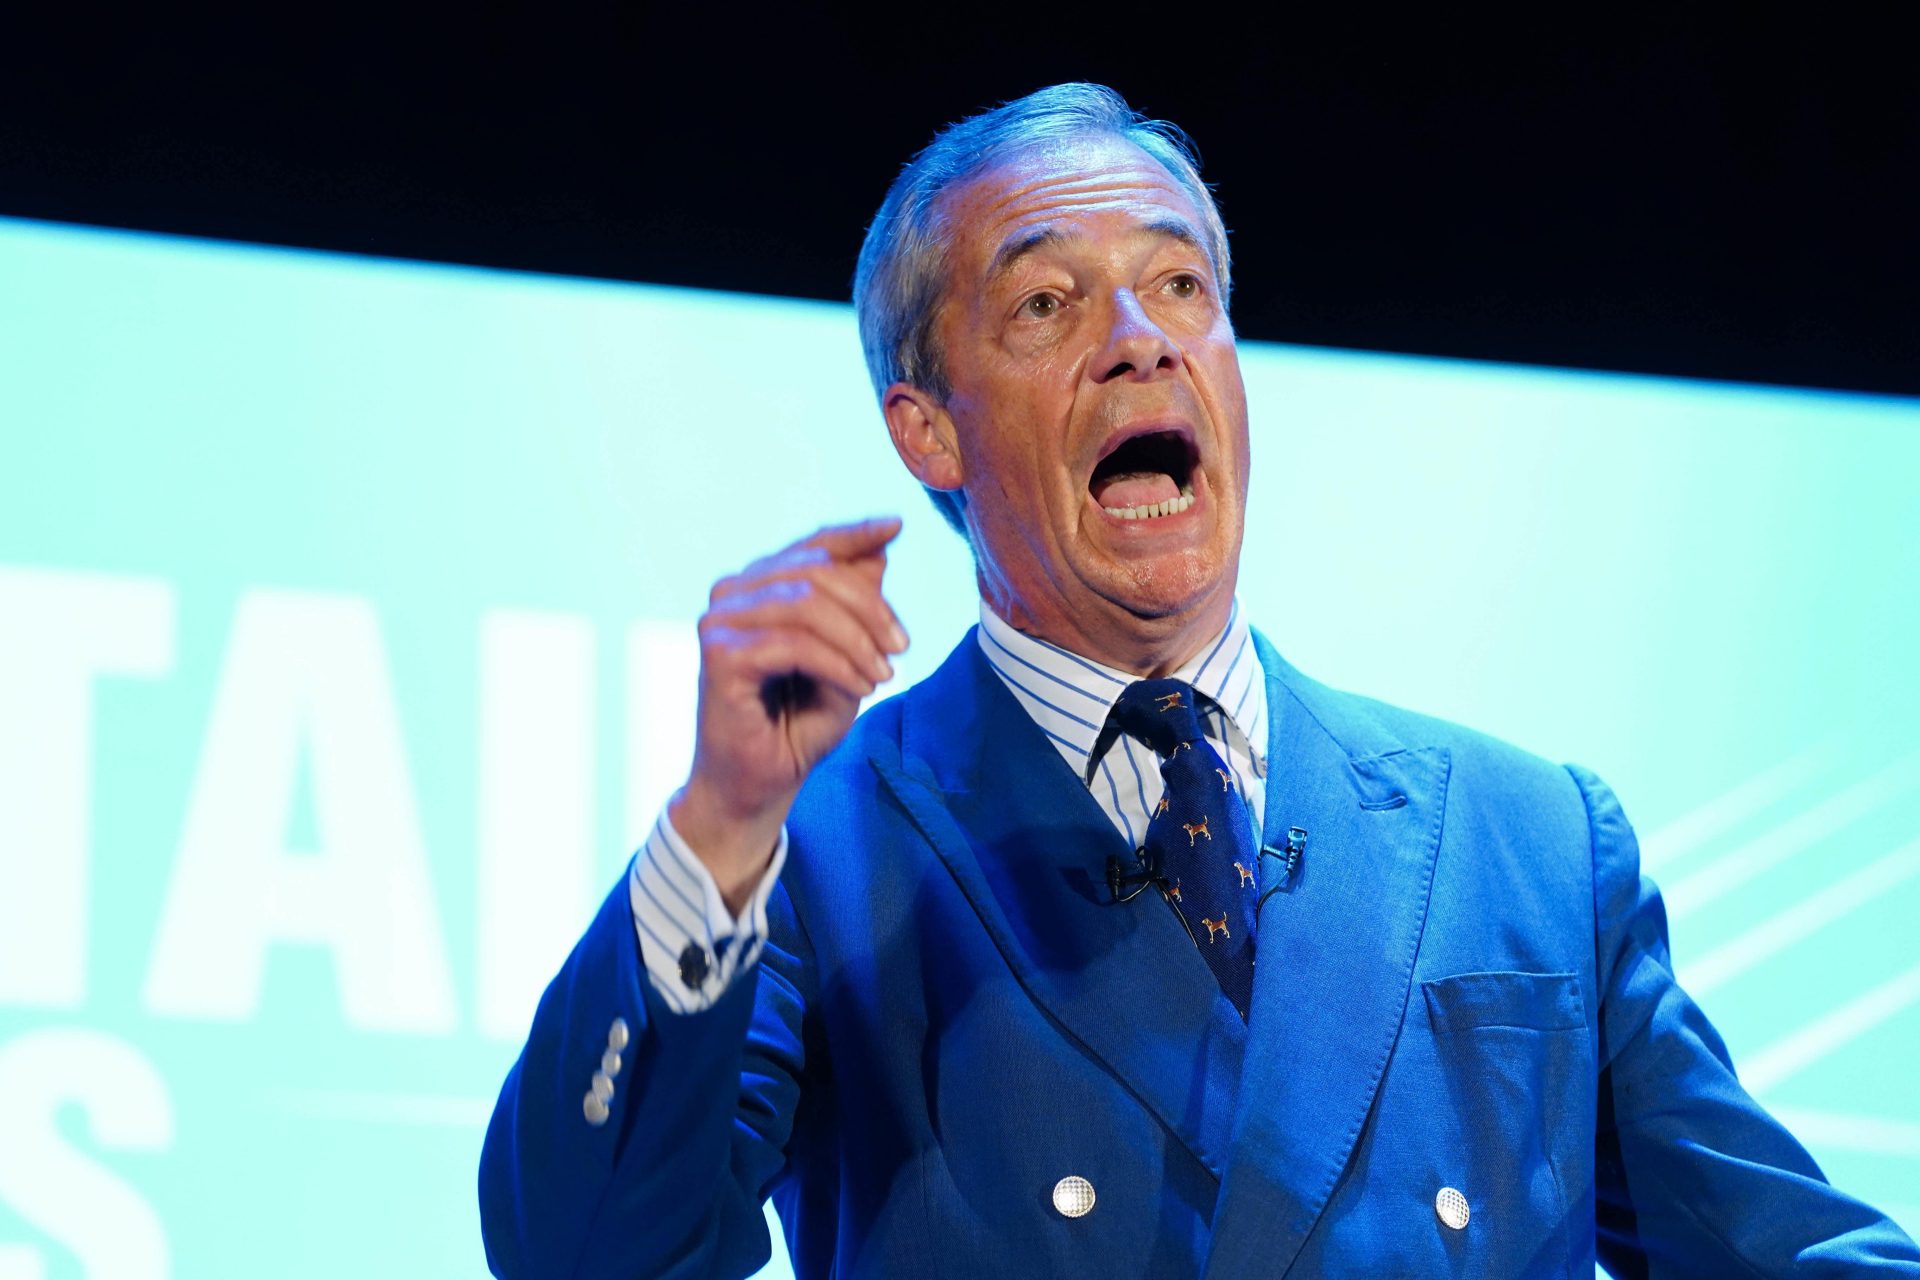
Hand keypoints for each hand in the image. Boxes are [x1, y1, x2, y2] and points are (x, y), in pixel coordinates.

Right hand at [670, 516, 907, 910]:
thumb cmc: (797, 724)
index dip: (855, 534)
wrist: (759, 786)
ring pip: (807, 605)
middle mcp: (732, 593)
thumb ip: (856, 606)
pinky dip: (838, 665)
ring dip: (858, 641)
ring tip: (882, 676)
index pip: (812, 546)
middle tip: (901, 649)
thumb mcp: (845, 656)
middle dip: (870, 607)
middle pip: (815, 571)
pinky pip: (795, 644)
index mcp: (759, 586)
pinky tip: (860, 687)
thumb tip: (881, 549)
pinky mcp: (720, 655)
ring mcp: (719, 621)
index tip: (896, 525)